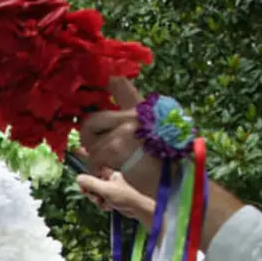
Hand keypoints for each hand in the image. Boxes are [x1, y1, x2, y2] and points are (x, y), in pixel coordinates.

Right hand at [76, 170, 155, 224]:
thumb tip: (78, 178)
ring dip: (98, 201)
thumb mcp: (105, 189)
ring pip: (97, 194)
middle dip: (92, 193)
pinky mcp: (113, 198)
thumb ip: (91, 183)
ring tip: (105, 204)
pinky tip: (110, 207)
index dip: (87, 177)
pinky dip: (104, 205)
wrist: (138, 209)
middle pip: (93, 185)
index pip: (94, 172)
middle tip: (94, 198)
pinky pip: (102, 201)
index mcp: (110, 174)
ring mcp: (112, 190)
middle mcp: (111, 181)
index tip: (82, 185)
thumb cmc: (125, 196)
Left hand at [78, 77, 159, 195]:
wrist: (174, 180)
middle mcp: (134, 114)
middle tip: (94, 148)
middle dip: (87, 137)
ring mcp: (125, 128)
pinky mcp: (117, 146)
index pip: (120, 85)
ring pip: (91, 142)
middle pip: (92, 120)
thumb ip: (133, 121)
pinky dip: (97, 167)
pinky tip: (108, 171)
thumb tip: (108, 106)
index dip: (107, 81)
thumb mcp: (152, 133)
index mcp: (144, 109)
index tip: (101, 81)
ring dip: (95, 157)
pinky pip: (95, 155)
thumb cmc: (164, 161)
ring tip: (109, 164)